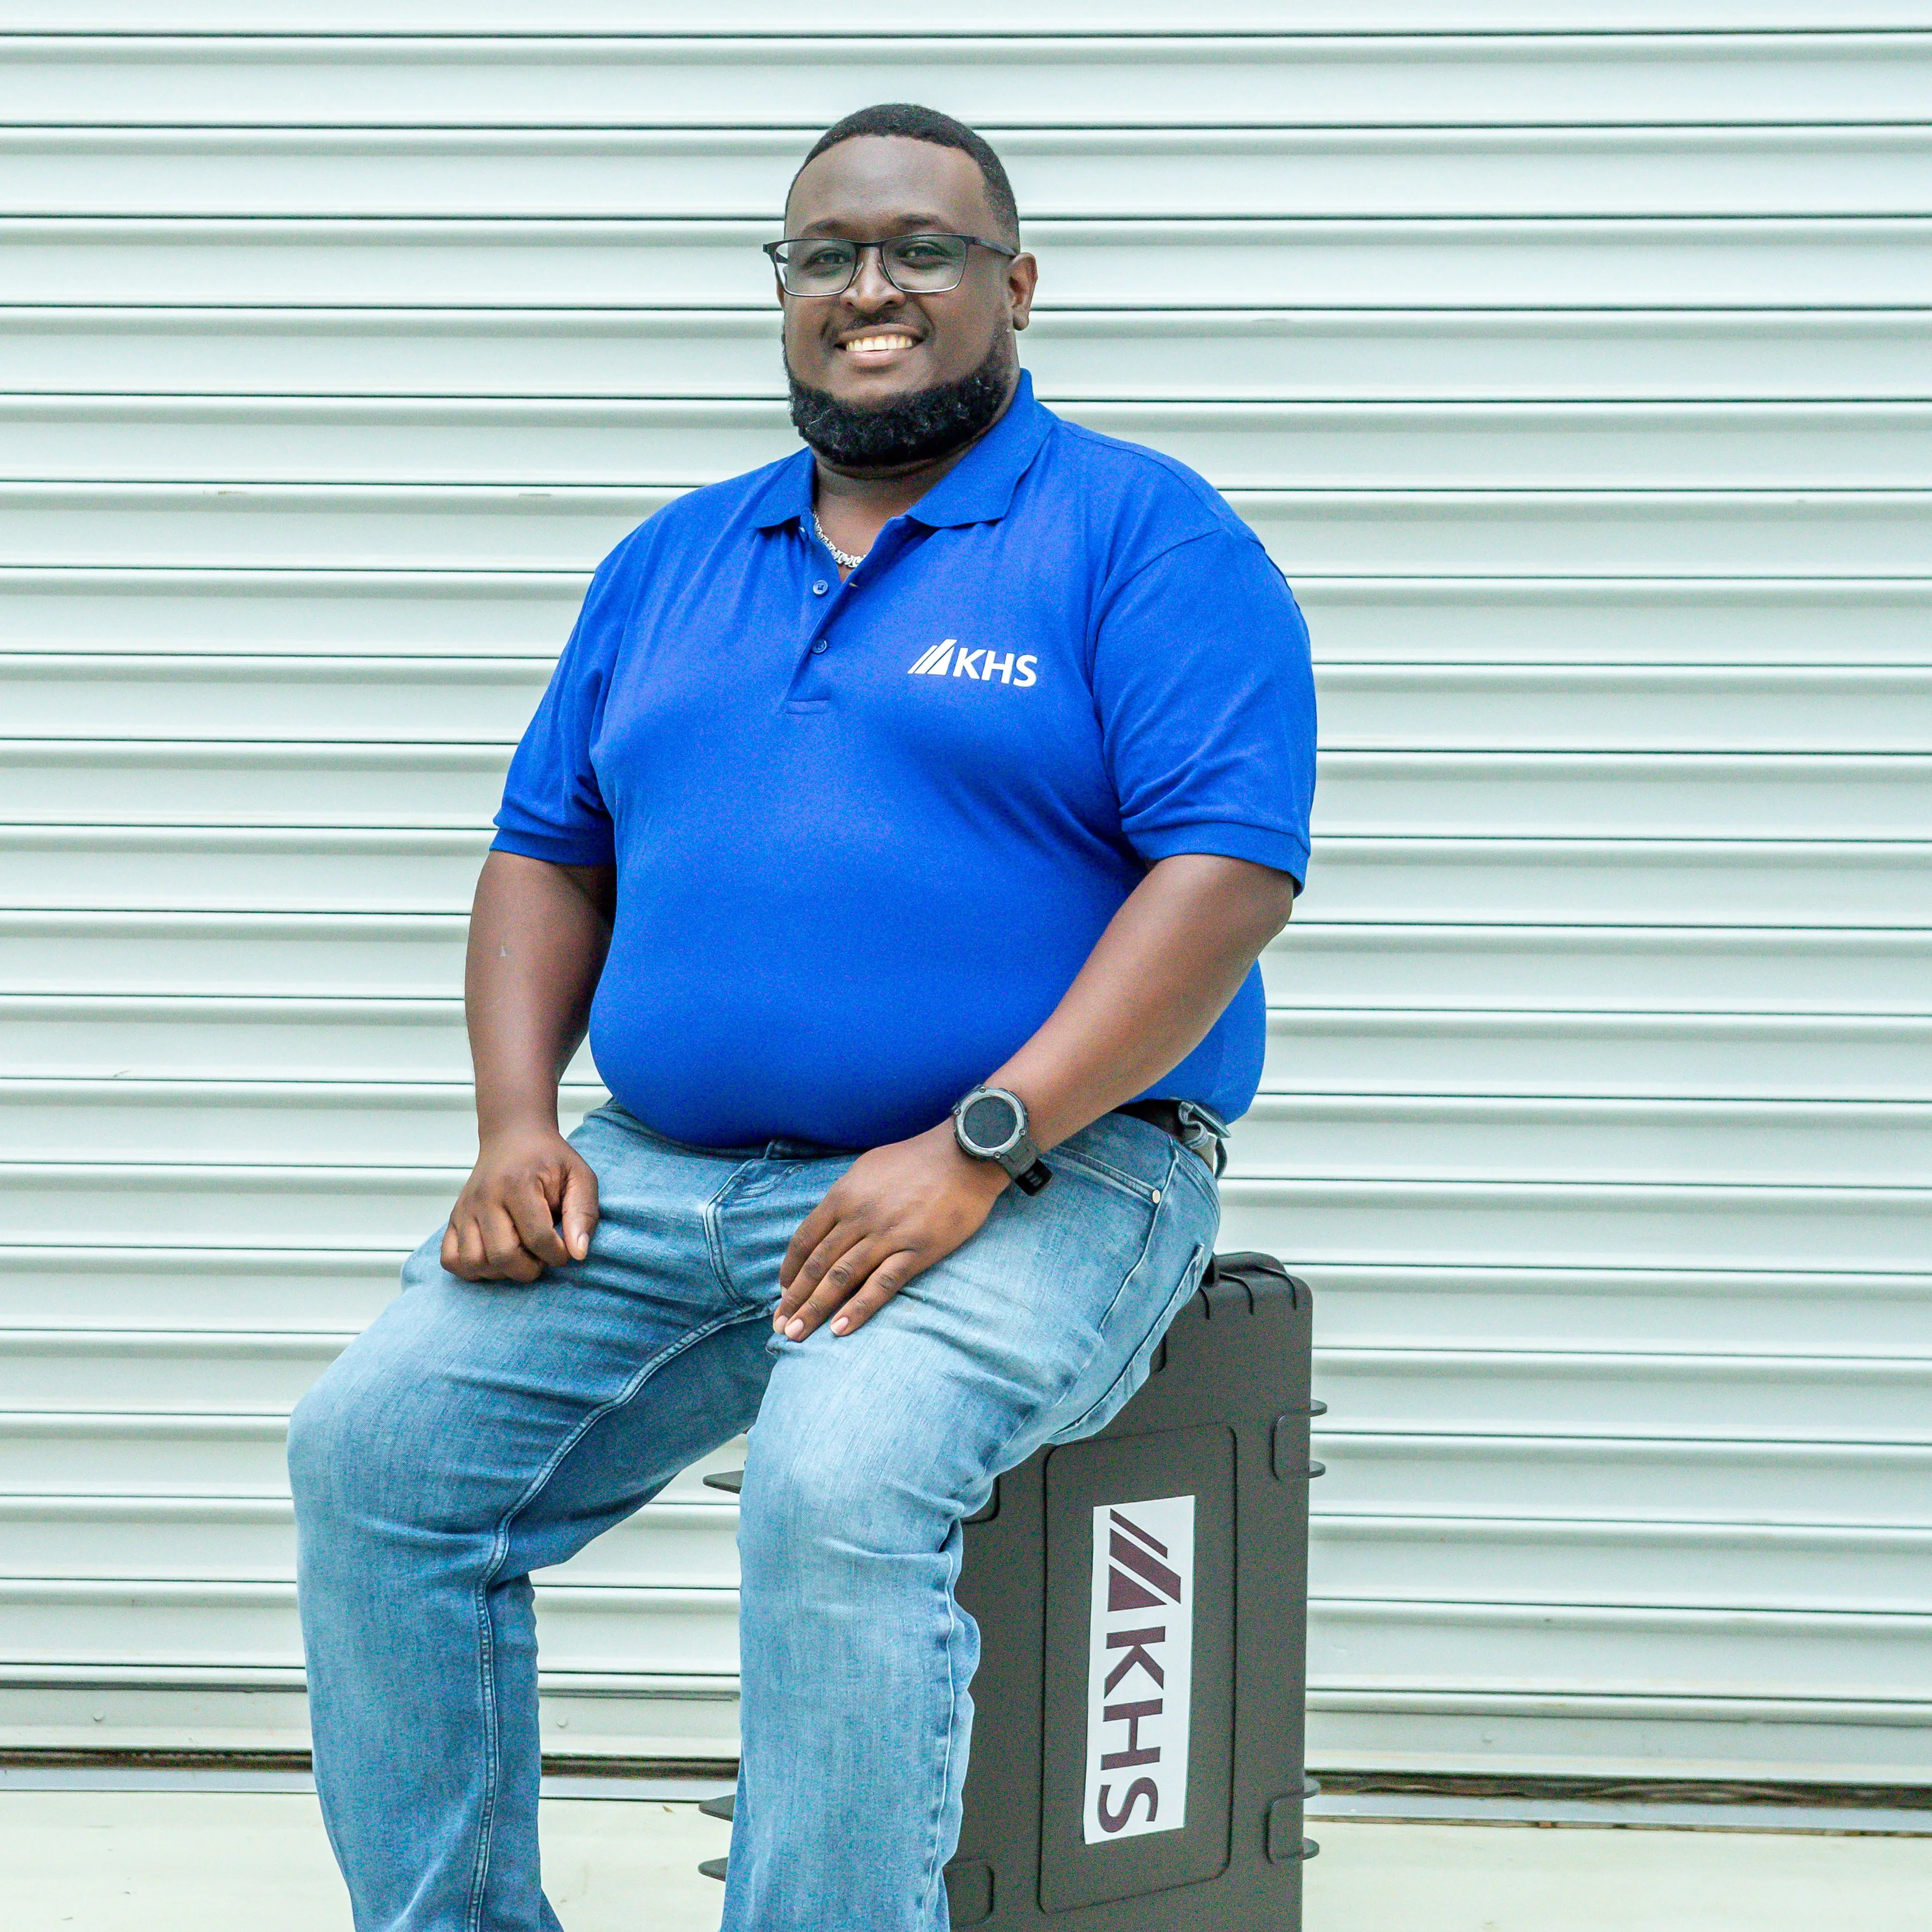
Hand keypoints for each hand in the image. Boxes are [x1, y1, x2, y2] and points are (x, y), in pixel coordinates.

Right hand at [442, 1123, 599, 1283]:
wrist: (514, 1138)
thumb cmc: (549, 1159)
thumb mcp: (579, 1177)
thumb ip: (583, 1213)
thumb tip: (578, 1253)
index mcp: (517, 1183)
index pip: (537, 1238)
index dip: (557, 1254)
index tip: (565, 1251)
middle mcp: (485, 1197)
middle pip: (502, 1255)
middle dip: (529, 1269)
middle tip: (542, 1257)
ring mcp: (465, 1209)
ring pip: (474, 1262)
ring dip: (501, 1272)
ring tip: (520, 1257)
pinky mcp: (454, 1218)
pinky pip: (450, 1259)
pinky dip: (472, 1269)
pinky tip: (494, 1259)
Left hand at [775, 1121, 1007, 1339]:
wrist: (965, 1154)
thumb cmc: (917, 1158)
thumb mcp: (867, 1168)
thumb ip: (845, 1196)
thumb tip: (827, 1222)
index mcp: (843, 1196)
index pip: (804, 1240)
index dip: (790, 1271)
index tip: (783, 1292)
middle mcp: (858, 1218)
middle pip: (817, 1265)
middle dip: (794, 1299)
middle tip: (779, 1326)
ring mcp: (886, 1236)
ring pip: (841, 1278)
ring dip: (815, 1309)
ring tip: (796, 1335)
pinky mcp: (915, 1251)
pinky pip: (881, 1285)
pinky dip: (858, 1309)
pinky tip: (839, 1329)